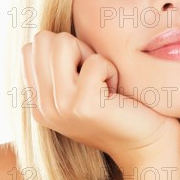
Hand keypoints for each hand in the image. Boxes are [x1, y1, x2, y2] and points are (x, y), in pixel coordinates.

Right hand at [20, 30, 179, 167]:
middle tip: (97, 78)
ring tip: (104, 84)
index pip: (32, 47)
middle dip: (77, 49)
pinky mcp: (82, 106)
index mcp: (38, 101)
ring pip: (62, 43)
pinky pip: (96, 62)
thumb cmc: (121, 108)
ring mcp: (58, 107)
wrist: (146, 144)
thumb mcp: (81, 86)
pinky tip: (116, 95)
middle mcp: (42, 107)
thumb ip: (60, 66)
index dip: (66, 50)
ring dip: (92, 58)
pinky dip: (112, 71)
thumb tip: (49, 34)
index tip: (86, 75)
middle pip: (44, 40)